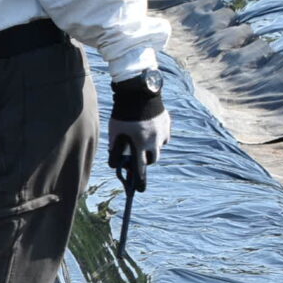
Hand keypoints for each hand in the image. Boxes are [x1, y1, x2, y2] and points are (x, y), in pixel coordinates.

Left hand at [108, 70, 169, 186]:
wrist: (139, 92)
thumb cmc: (123, 113)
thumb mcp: (115, 131)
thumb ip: (116, 147)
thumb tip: (117, 161)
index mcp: (141, 143)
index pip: (141, 167)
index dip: (140, 180)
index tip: (140, 190)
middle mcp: (155, 140)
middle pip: (153, 159)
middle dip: (145, 160)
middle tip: (138, 156)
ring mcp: (163, 131)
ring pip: (159, 146)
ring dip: (151, 147)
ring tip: (140, 138)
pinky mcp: (167, 123)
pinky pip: (163, 135)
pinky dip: (157, 136)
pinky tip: (148, 129)